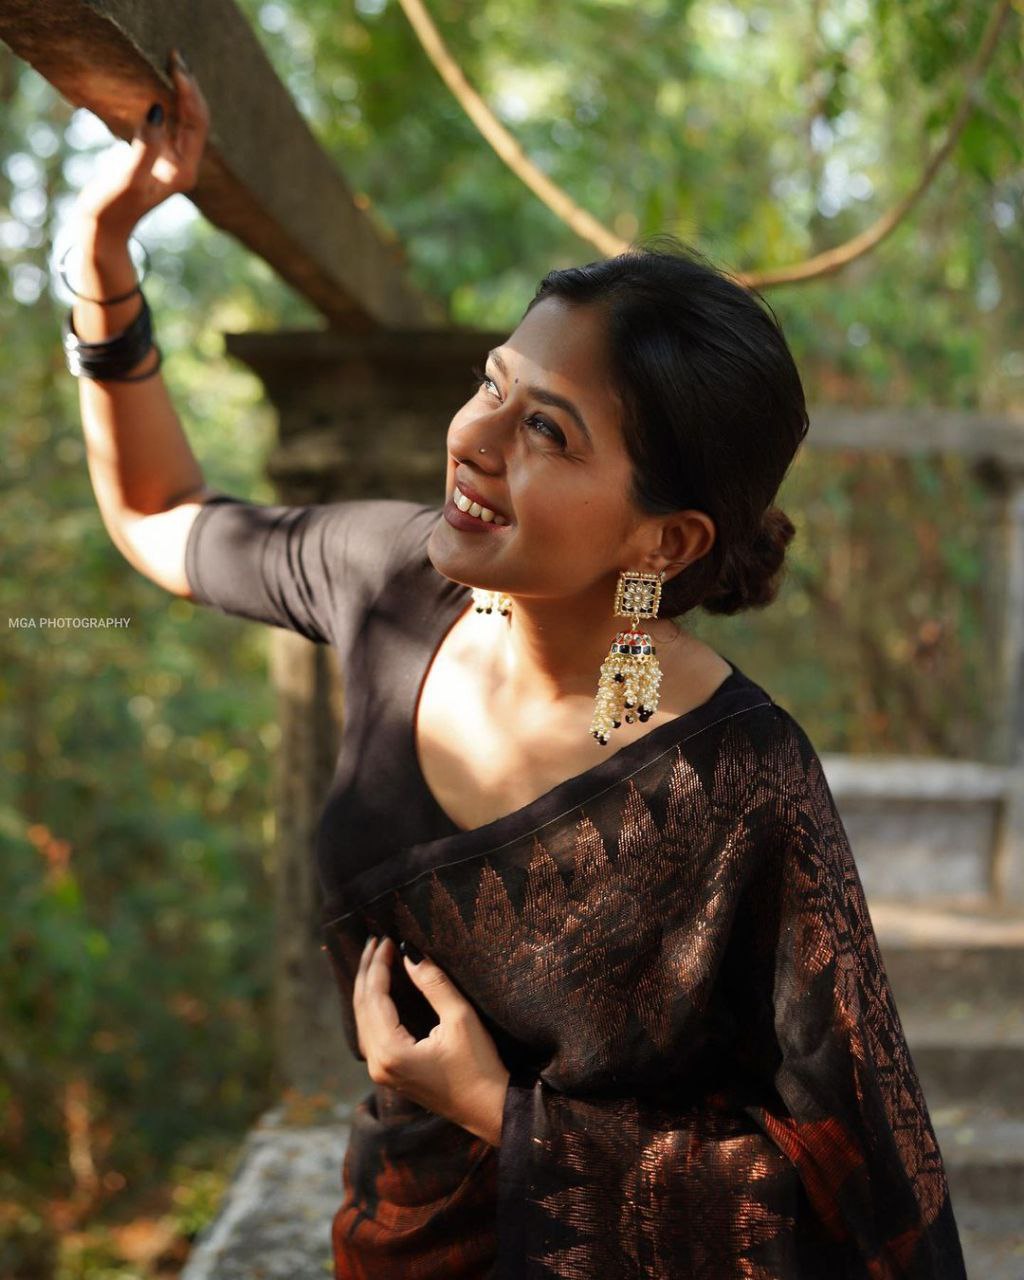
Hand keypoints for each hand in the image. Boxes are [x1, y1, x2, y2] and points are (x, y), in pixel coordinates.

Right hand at [73, 48, 209, 239]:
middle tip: (175, 57)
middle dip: (189, 89)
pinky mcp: (158, 159)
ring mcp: (172, 163)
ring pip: (185, 121)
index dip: (189, 92)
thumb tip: (159, 109)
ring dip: (181, 94)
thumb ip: (145, 146)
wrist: (104, 230)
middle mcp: (184, 166)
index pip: (197, 123)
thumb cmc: (113, 208)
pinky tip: (159, 88)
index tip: (175, 66)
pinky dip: (168, 104)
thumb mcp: (128, 178)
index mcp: (184, 170)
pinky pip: (171, 126)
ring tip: (171, 66)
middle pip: (196, 119)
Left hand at [353, 935, 510, 1146]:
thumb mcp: (460, 1018)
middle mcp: (378, 1064)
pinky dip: (371, 1008)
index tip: (386, 939)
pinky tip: (377, 992)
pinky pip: (370, 1034)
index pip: (374, 998)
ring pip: (363, 1022)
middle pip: (362, 1009)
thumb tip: (409, 953)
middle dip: (367, 972)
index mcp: (391, 1052)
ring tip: (374, 960)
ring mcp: (381, 1072)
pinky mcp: (390, 1074)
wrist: (489, 1109)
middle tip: (376, 942)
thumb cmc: (479, 1066)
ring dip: (367, 989)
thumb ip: (433, 984)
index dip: (379, 966)